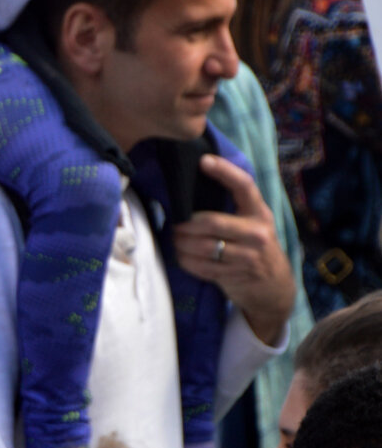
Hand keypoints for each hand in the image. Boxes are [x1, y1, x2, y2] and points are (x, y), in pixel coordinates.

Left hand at [172, 154, 295, 345]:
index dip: (224, 172)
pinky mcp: (234, 275)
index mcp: (260, 213)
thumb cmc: (256, 248)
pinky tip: (181, 256)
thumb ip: (234, 210)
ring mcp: (246, 256)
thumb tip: (195, 192)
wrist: (273, 286)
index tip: (204, 161)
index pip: (244, 186)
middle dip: (186, 225)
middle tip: (175, 224)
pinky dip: (185, 261)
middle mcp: (256, 233)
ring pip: (203, 247)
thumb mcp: (254, 224)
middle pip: (212, 223)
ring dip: (181, 244)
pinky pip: (201, 267)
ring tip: (175, 240)